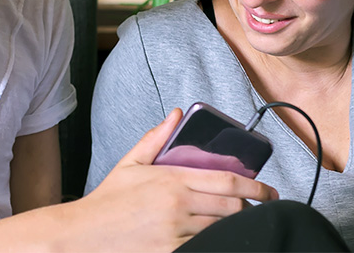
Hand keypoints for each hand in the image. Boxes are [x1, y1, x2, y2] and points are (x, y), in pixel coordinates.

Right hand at [69, 109, 278, 251]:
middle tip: (259, 206)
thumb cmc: (109, 199)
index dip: (254, 186)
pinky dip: (215, 240)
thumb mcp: (131, 162)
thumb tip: (176, 114)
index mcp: (172, 179)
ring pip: (222, 228)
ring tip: (240, 221)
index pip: (226, 180)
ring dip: (235, 225)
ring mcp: (175, 230)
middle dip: (250, 207)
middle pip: (232, 207)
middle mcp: (178, 205)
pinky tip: (218, 237)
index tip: (268, 190)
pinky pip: (204, 246)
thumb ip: (156, 138)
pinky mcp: (170, 251)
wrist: (85, 233)